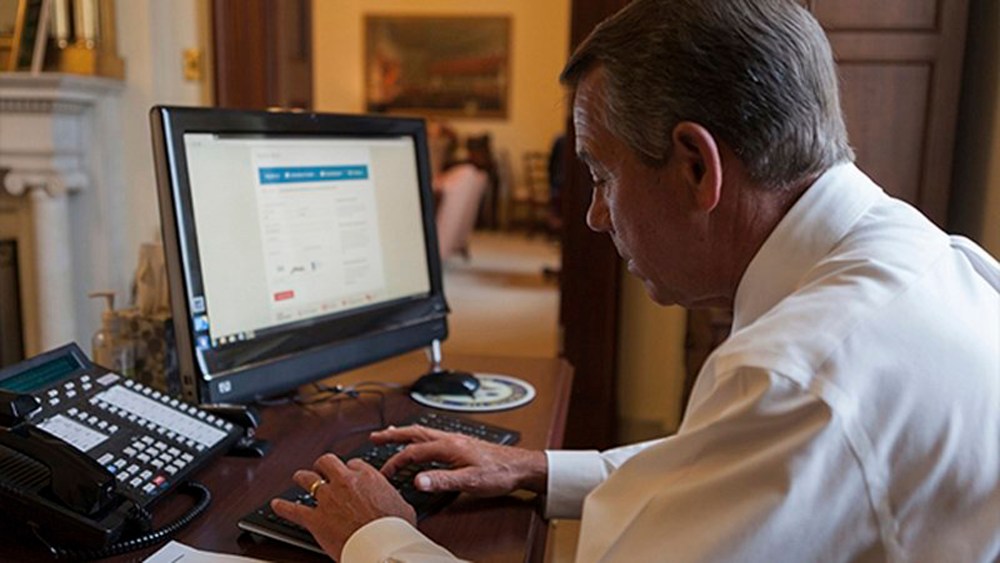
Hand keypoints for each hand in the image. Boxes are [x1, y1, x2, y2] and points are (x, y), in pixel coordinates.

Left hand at [270, 453, 416, 559]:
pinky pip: (293, 510)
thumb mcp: (402, 505)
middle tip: (322, 469)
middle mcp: (344, 482)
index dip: (350, 469)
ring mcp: (327, 499)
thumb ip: (392, 497)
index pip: (353, 463)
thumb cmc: (394, 528)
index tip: (349, 475)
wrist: (381, 545)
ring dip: (302, 477)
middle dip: (323, 465)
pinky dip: (282, 507)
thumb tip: (394, 501)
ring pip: (307, 479)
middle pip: (327, 462)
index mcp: (367, 476)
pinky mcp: (315, 519)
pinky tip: (276, 505)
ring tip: (299, 477)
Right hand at [373, 425, 547, 496]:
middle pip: (415, 433)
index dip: (396, 462)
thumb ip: (443, 480)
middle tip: (376, 436)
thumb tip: (418, 480)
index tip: (385, 473)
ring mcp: (456, 440)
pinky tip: (421, 444)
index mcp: (449, 445)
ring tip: (391, 434)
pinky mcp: (462, 445)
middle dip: (394, 435)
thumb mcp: (470, 481)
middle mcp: (451, 439)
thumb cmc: (500, 472)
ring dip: (405, 434)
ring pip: (424, 433)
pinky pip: (434, 437)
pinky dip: (420, 438)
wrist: (521, 467)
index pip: (414, 451)